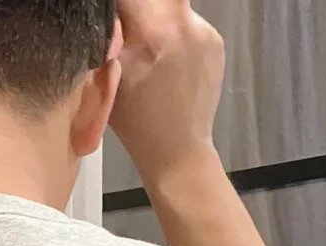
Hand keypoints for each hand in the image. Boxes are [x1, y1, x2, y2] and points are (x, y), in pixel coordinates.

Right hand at [111, 0, 224, 179]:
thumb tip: (109, 13)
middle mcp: (183, 23)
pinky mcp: (215, 40)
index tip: (116, 16)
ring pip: (172, 6)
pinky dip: (174, 34)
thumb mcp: (109, 75)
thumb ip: (110, 34)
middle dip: (139, 8)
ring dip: (157, 19)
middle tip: (131, 28)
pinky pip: (188, 23)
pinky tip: (168, 62)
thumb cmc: (136, 122)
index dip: (120, 6)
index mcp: (153, 32)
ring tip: (150, 51)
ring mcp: (204, 31)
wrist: (177, 151)